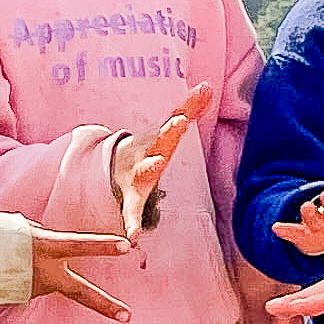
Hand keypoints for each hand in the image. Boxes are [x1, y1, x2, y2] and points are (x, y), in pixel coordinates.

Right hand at [24, 225, 133, 318]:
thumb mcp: (22, 229)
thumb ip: (44, 235)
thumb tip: (51, 237)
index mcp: (44, 247)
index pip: (79, 245)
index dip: (103, 246)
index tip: (126, 246)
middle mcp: (44, 272)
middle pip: (80, 291)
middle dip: (104, 304)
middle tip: (127, 316)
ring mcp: (35, 288)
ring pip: (52, 281)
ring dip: (40, 271)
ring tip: (16, 259)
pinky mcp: (24, 298)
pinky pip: (33, 284)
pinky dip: (29, 276)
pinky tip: (13, 268)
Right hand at [113, 85, 216, 237]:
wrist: (116, 164)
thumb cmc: (151, 146)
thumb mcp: (168, 129)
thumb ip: (190, 107)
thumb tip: (208, 85)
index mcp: (157, 141)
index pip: (168, 131)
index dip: (174, 125)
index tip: (181, 119)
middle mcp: (145, 156)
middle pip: (156, 149)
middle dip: (162, 145)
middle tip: (169, 143)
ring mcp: (136, 177)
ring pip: (143, 177)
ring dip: (148, 174)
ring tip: (155, 170)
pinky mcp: (132, 199)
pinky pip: (131, 212)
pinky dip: (131, 224)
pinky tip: (133, 238)